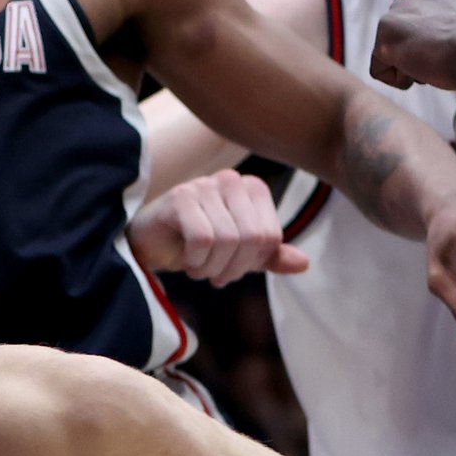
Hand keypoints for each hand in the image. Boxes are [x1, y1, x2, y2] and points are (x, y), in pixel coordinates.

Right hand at [129, 172, 309, 285]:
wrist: (151, 244)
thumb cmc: (196, 245)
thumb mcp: (240, 254)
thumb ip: (270, 256)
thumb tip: (304, 264)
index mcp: (252, 188)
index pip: (271, 236)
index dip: (252, 262)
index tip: (231, 268)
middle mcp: (231, 180)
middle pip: (252, 237)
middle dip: (233, 267)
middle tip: (214, 275)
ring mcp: (204, 185)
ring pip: (227, 240)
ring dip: (211, 267)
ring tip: (198, 267)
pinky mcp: (180, 196)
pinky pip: (202, 239)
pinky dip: (195, 260)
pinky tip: (185, 259)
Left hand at [371, 0, 455, 93]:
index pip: (430, 16)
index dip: (442, 39)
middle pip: (410, 33)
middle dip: (423, 51)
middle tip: (445, 62)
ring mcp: (397, 13)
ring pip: (395, 50)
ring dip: (412, 66)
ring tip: (435, 68)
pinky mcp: (383, 38)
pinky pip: (382, 70)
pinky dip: (399, 80)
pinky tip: (421, 76)